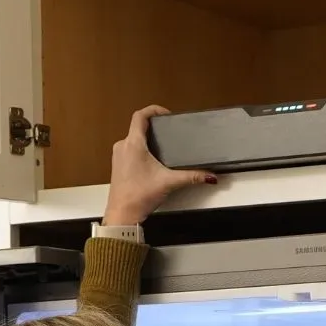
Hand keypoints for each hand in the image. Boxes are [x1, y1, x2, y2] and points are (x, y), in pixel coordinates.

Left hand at [103, 105, 215, 225]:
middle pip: (137, 127)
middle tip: (167, 131)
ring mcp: (117, 156)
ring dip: (145, 139)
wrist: (122, 215)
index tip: (165, 114)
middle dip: (152, 127)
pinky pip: (127, 150)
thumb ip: (191, 177)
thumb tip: (209, 176)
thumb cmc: (138, 197)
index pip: (140, 116)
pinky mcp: (117, 166)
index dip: (153, 110)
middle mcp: (122, 146)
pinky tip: (150, 160)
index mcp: (133, 144)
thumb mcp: (169, 183)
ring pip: (132, 139)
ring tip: (160, 145)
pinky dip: (139, 150)